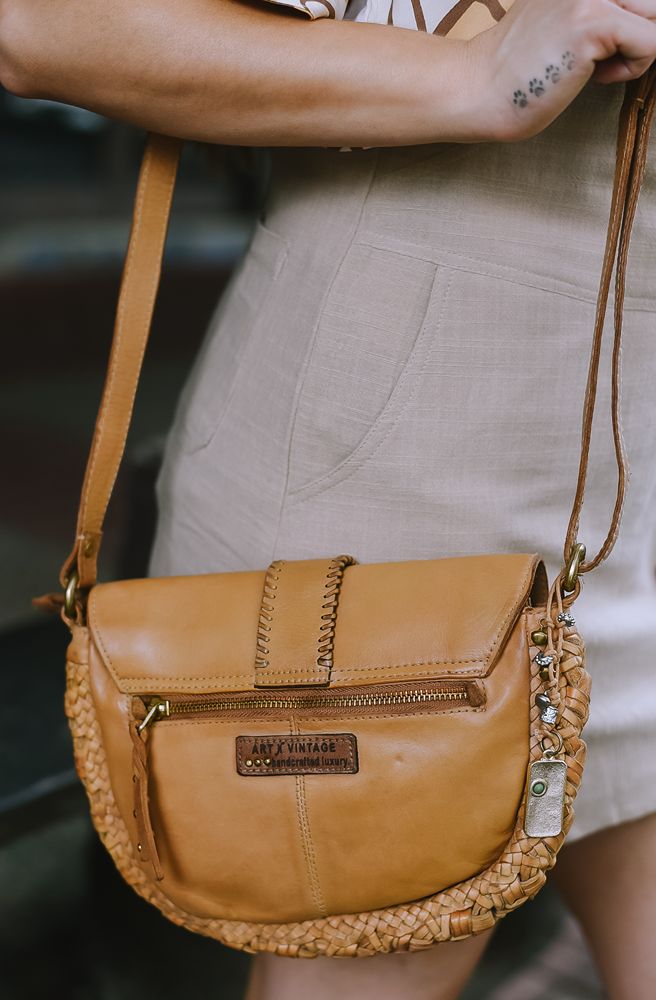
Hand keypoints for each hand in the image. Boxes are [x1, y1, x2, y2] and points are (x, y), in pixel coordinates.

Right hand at [472, 0, 655, 140]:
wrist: (479, 90)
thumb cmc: (518, 72)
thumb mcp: (560, 20)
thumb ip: (594, 10)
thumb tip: (642, 24)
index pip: (637, 0)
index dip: (626, 26)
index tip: (591, 49)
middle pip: (650, 5)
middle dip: (635, 36)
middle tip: (594, 60)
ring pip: (655, 20)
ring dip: (635, 50)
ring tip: (593, 67)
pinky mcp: (595, 22)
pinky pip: (651, 44)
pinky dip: (630, 69)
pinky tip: (592, 77)